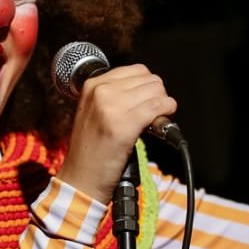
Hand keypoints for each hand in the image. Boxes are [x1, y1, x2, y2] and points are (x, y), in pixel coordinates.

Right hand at [56, 64, 176, 205]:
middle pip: (149, 79)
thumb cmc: (90, 149)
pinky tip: (160, 124)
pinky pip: (158, 106)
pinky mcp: (124, 124)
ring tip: (153, 121)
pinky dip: (166, 113)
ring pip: (156, 91)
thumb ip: (115, 95)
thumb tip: (147, 89)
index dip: (148, 87)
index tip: (147, 101)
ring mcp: (111, 106)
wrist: (81, 177)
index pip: (136, 70)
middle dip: (157, 95)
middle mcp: (101, 91)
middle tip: (152, 114)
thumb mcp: (93, 111)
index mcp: (92, 85)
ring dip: (162, 105)